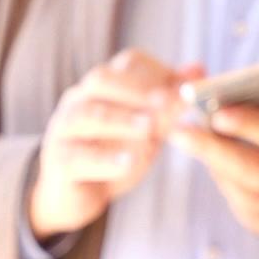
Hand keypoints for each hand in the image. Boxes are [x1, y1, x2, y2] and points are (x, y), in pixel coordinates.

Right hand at [28, 49, 189, 241]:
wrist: (76, 195)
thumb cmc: (112, 153)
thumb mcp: (147, 129)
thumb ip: (169, 103)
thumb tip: (198, 70)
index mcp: (103, 87)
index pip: (128, 63)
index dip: (158, 71)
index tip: (185, 87)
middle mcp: (79, 100)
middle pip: (102, 80)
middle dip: (137, 89)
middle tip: (166, 102)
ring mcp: (64, 130)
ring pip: (87, 115)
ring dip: (121, 119)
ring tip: (149, 128)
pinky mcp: (59, 163)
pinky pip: (78, 157)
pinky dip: (106, 159)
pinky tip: (129, 162)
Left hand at [174, 88, 258, 258]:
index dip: (250, 124)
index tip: (219, 111)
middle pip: (252, 168)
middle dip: (211, 148)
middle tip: (179, 129)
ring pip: (241, 190)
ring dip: (212, 165)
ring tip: (190, 140)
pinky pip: (244, 208)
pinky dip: (226, 185)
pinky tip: (214, 165)